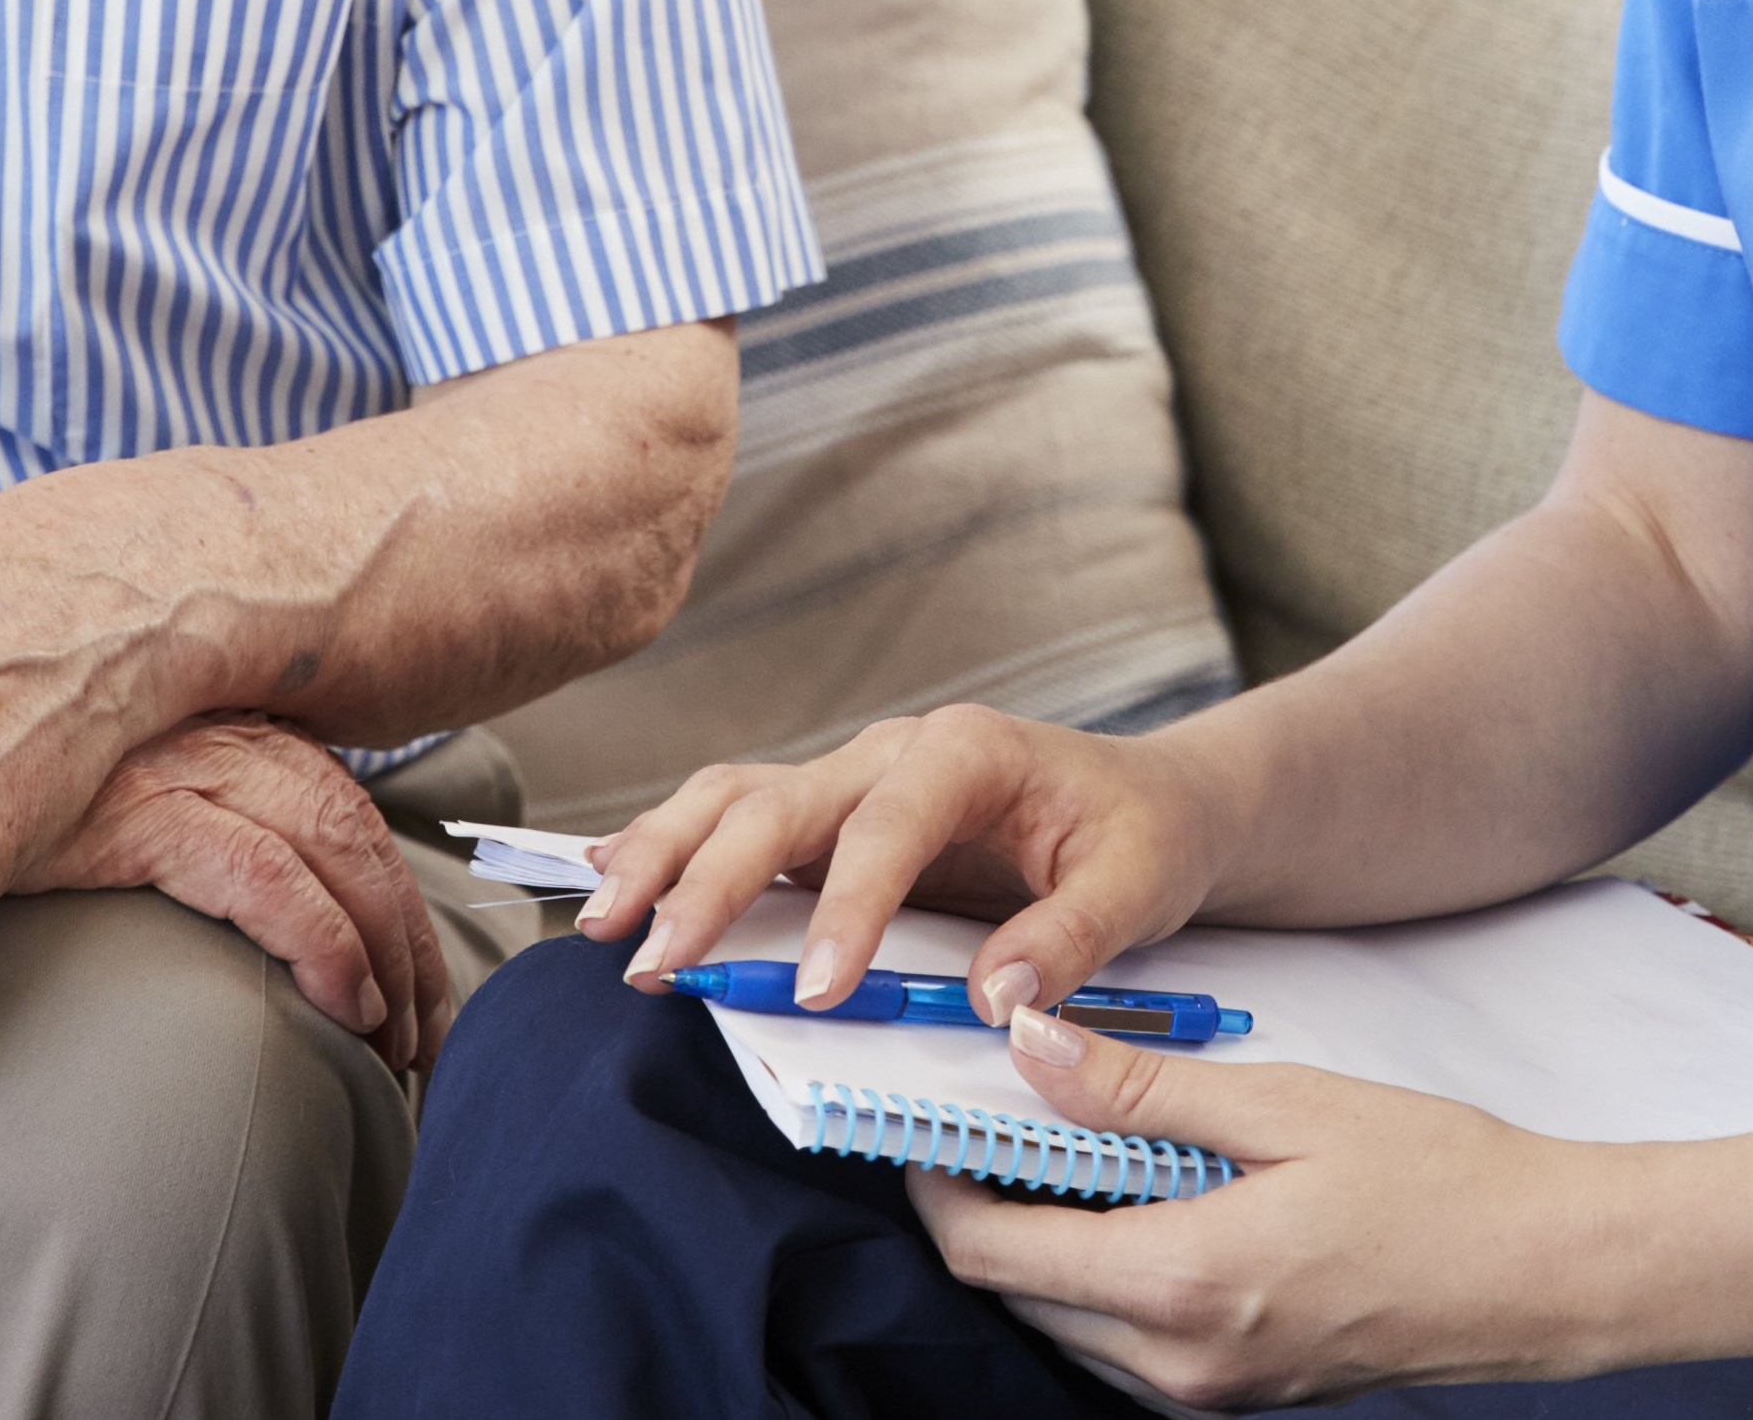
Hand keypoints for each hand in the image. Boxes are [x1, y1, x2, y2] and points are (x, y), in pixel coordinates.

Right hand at [15, 713, 447, 1070]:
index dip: (398, 908)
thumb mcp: (122, 812)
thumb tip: (269, 931)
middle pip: (357, 836)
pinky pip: (263, 876)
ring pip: (332, 850)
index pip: (350, 820)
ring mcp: (182, 764)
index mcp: (233, 736)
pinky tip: (349, 1000)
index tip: (425, 996)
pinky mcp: (137, 809)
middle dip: (409, 941)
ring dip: (384, 951)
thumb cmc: (16, 811)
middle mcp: (223, 737)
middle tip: (429, 1041)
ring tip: (396, 1042)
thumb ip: (199, 840)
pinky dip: (321, 937)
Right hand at [585, 703, 1237, 1021]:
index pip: (888, 824)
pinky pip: (738, 816)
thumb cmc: (1141, 835)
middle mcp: (893, 753)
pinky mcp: (831, 821)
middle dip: (710, 875)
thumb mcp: (1136, 884)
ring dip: (663, 852)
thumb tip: (999, 1002)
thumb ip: (1071, 939)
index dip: (846, 906)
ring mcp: (853, 782)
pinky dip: (670, 842)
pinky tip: (605, 877)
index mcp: (967, 751)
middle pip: (780, 798)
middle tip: (656, 957)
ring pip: (736, 796)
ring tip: (603, 921)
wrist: (1149, 802)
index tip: (814, 990)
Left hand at [917, 1014, 1618, 1407]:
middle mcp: (1180, 1364)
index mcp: (1182, 1283)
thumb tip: (1029, 1049)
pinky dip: (1103, 1274)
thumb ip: (1143, 1090)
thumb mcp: (1283, 1104)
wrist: (1539, 1271)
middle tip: (993, 1112)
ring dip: (1044, 1242)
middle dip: (985, 1209)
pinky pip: (1127, 1344)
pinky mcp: (1240, 1396)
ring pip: (1067, 1325)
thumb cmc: (1432, 1176)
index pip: (996, 1253)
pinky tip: (1139, 1199)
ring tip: (1069, 1142)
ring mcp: (1211, 1395)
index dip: (939, 1186)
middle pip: (1019, 1294)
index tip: (924, 1118)